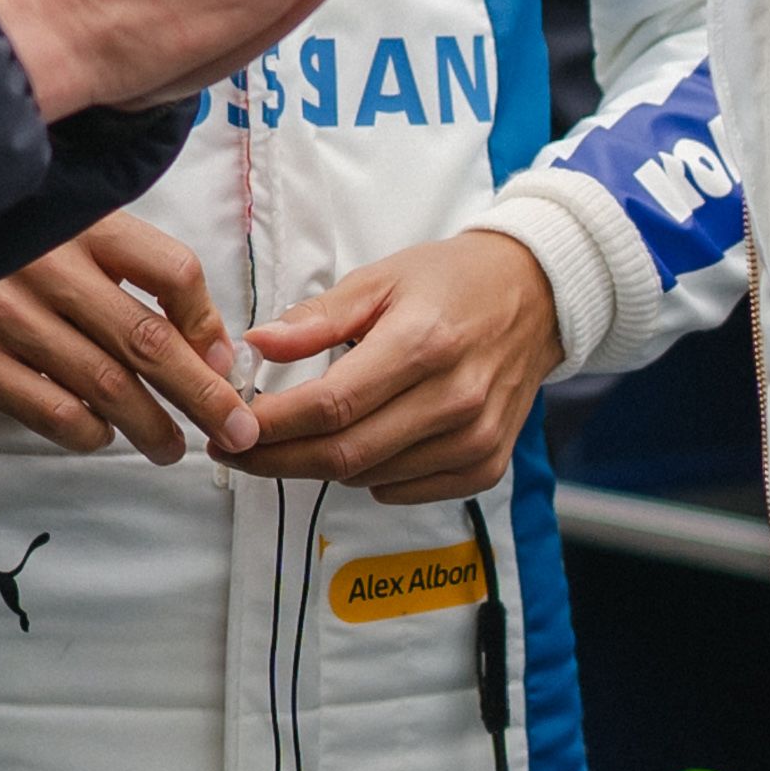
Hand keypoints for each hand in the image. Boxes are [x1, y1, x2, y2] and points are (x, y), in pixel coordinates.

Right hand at [0, 210, 255, 460]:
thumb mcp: (62, 241)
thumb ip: (129, 278)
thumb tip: (209, 349)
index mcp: (80, 225)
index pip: (172, 270)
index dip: (207, 325)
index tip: (222, 364)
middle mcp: (45, 264)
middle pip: (148, 340)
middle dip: (201, 395)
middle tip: (233, 430)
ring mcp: (3, 314)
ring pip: (106, 386)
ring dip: (152, 427)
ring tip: (170, 447)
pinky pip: (54, 412)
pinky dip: (90, 433)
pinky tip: (102, 436)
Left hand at [232, 228, 561, 499]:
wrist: (537, 297)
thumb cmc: (452, 283)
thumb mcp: (380, 280)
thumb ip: (317, 319)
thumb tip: (257, 346)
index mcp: (422, 344)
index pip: (331, 406)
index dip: (272, 426)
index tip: (232, 427)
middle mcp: (454, 398)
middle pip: (345, 454)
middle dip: (278, 459)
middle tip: (238, 450)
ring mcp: (474, 438)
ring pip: (369, 477)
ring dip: (320, 465)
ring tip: (294, 440)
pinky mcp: (486, 465)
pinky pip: (404, 490)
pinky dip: (369, 476)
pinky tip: (360, 444)